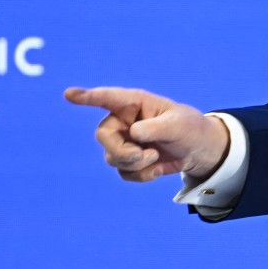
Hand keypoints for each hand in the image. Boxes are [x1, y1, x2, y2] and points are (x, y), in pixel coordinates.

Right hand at [64, 87, 229, 182]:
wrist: (198, 150)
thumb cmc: (189, 128)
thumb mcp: (179, 124)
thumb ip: (157, 127)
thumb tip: (134, 133)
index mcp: (134, 103)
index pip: (107, 97)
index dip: (87, 96)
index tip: (69, 94)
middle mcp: (123, 121)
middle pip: (103, 136)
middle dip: (121, 150)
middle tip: (143, 155)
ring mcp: (123, 141)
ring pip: (112, 157)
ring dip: (135, 162)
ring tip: (156, 156)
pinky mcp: (128, 160)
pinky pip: (124, 172)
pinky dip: (141, 174)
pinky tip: (157, 169)